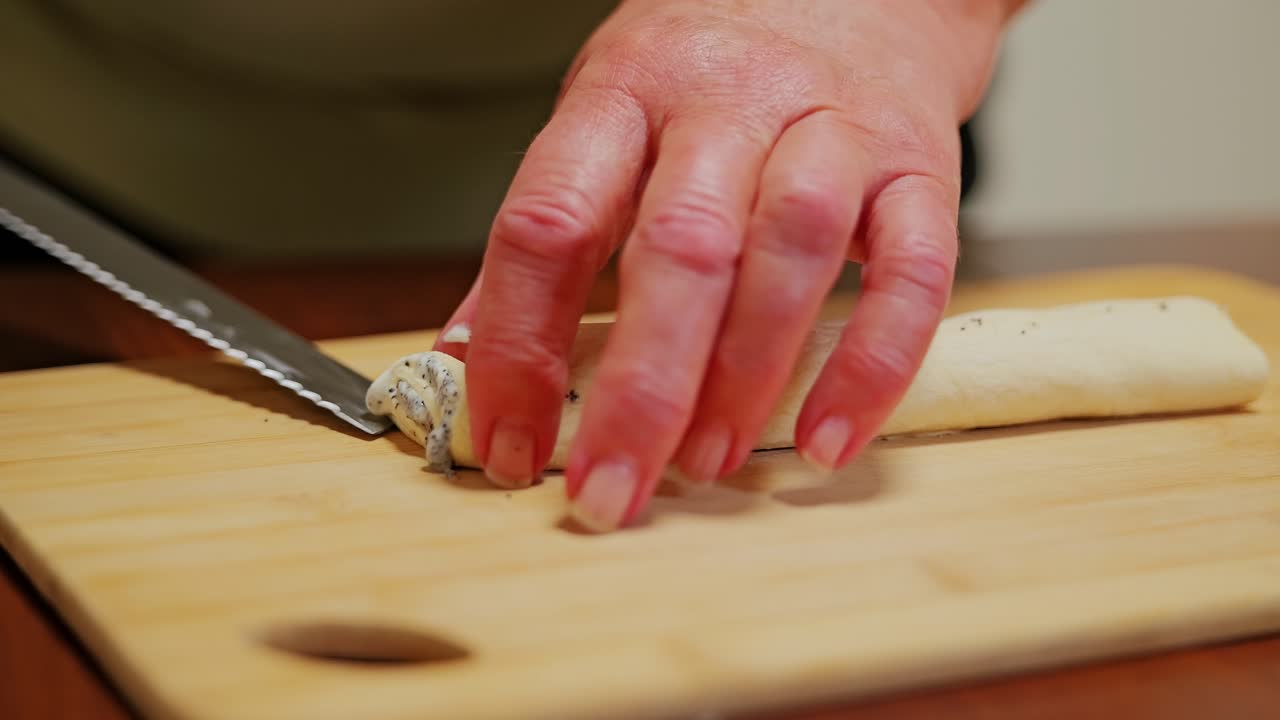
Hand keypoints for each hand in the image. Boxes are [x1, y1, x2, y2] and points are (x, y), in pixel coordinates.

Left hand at [438, 0, 1026, 529]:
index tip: (508, 441)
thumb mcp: (611, 117)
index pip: (550, 221)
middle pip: (677, 247)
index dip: (517, 344)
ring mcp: (831, 129)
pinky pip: (912, 271)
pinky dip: (873, 364)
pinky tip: (834, 438)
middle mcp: (725, 101)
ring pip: (788, 252)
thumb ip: (551, 232)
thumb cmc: (718, 67)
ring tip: (708, 462)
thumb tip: (467, 352)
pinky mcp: (920, 166)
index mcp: (625, 92)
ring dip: (744, 376)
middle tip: (610, 490)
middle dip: (639, 390)